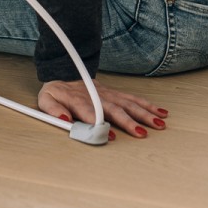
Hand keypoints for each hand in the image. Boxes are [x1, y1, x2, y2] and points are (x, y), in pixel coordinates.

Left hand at [39, 79, 168, 139]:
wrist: (64, 73)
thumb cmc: (56, 91)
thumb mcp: (46, 99)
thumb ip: (53, 110)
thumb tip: (63, 120)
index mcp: (79, 99)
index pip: (89, 111)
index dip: (97, 122)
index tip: (107, 134)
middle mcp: (97, 96)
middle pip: (114, 108)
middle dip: (128, 121)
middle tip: (141, 133)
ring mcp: (108, 94)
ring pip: (128, 103)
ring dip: (144, 113)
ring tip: (158, 124)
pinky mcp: (115, 94)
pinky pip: (133, 99)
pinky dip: (148, 105)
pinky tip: (161, 113)